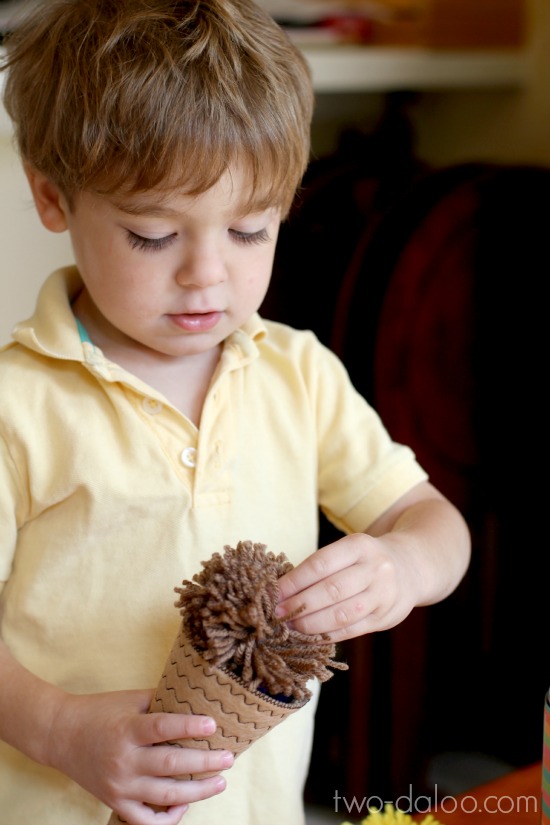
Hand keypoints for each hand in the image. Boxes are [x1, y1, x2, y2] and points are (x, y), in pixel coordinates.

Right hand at [47, 688, 232, 824]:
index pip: (162, 728)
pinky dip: (169, 819)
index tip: (213, 725)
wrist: (61, 735)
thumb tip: (198, 698)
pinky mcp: (115, 802)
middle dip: (204, 764)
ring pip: (165, 797)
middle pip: (170, 766)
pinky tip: (185, 805)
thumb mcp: (130, 699)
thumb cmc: (100, 711)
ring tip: (220, 782)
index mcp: (127, 729)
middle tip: (228, 758)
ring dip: (197, 792)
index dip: (189, 727)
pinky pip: (145, 821)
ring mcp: (119, 786)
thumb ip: (161, 701)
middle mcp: (123, 760)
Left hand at [275, 531, 417, 641]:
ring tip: (290, 626)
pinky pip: (352, 629)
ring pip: (342, 613)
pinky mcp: (386, 617)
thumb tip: (281, 591)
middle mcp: (375, 568)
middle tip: (276, 614)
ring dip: (311, 623)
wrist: (412, 566)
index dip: (294, 581)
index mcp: (359, 545)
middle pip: (331, 590)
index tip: (272, 593)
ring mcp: (383, 594)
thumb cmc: (365, 559)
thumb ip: (322, 568)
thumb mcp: (348, 550)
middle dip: (299, 604)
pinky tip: (310, 636)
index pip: (320, 565)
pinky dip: (328, 635)